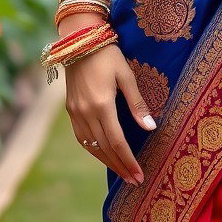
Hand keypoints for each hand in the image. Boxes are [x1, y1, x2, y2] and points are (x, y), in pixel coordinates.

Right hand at [64, 40, 155, 185]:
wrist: (79, 40)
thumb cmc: (108, 54)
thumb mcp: (127, 75)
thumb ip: (137, 103)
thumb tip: (150, 128)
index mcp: (102, 105)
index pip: (117, 142)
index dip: (128, 161)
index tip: (139, 175)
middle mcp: (86, 113)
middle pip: (104, 148)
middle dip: (120, 166)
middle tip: (134, 181)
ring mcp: (75, 112)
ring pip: (91, 146)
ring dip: (106, 161)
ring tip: (121, 172)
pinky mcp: (70, 109)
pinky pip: (81, 137)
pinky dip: (93, 149)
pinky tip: (102, 153)